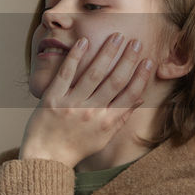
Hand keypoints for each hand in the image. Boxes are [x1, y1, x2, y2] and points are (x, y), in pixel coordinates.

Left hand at [19, 33, 154, 167]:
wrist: (45, 157)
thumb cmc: (76, 147)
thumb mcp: (103, 136)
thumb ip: (121, 117)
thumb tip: (140, 99)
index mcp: (106, 122)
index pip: (129, 95)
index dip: (141, 77)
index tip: (149, 61)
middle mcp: (91, 112)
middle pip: (114, 80)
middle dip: (127, 59)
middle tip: (136, 41)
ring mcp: (71, 104)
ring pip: (93, 74)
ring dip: (106, 53)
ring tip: (116, 36)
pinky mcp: (52, 99)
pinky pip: (66, 74)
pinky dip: (75, 57)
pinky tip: (84, 42)